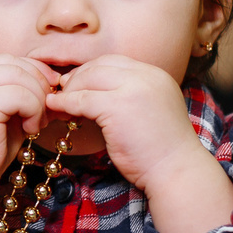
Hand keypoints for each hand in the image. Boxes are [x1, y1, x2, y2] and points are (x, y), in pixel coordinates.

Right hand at [0, 55, 58, 232]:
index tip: (49, 94)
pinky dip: (33, 111)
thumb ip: (25, 95)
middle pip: (15, 64)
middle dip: (40, 85)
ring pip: (20, 77)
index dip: (34, 73)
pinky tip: (30, 130)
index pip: (9, 60)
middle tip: (47, 112)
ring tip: (37, 124)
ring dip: (38, 100)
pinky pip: (20, 95)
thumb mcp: (9, 116)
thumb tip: (57, 82)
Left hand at [42, 57, 232, 232]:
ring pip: (89, 78)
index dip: (92, 71)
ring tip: (58, 102)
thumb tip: (93, 93)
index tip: (77, 84)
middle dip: (77, 77)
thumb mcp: (149, 112)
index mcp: (156, 75)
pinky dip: (65, 103)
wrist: (176, 171)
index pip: (115, 62)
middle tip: (62, 91)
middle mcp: (146, 75)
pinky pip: (82, 99)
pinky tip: (56, 108)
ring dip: (69, 89)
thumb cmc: (161, 150)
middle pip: (100, 65)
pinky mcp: (118, 106)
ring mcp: (133, 88)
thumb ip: (128, 97)